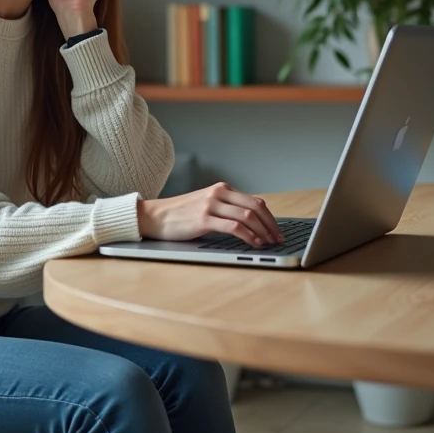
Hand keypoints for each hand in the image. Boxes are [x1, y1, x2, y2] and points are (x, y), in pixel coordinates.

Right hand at [137, 181, 283, 247]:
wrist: (156, 216)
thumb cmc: (181, 214)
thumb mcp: (207, 204)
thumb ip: (226, 208)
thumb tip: (251, 223)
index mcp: (222, 189)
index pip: (255, 201)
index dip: (270, 217)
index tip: (277, 230)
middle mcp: (219, 193)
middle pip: (256, 207)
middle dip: (271, 225)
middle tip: (278, 239)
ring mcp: (211, 205)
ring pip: (247, 216)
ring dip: (262, 231)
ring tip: (268, 243)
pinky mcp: (204, 219)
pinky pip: (234, 226)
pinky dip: (248, 236)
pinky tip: (253, 243)